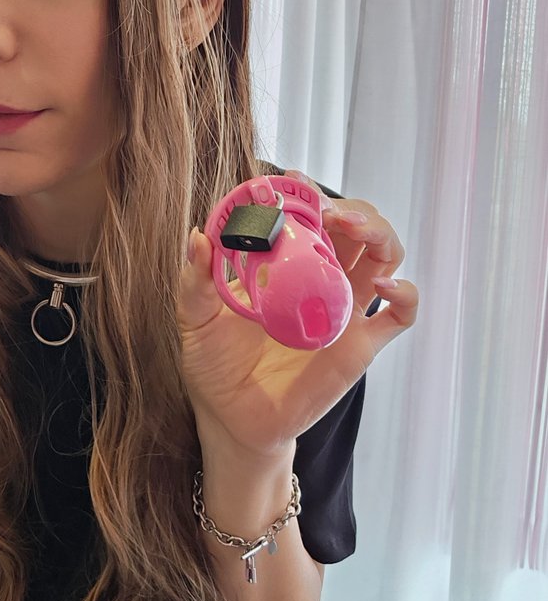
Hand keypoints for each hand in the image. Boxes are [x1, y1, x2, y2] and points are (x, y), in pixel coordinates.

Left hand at [177, 171, 418, 456]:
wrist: (232, 420)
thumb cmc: (214, 366)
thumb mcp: (195, 320)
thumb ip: (195, 281)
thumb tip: (198, 236)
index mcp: (286, 265)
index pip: (310, 216)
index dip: (308, 193)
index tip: (291, 181)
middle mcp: (321, 279)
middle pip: (357, 227)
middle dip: (350, 209)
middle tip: (327, 212)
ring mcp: (345, 310)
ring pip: (385, 257)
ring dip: (380, 233)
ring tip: (355, 229)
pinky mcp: (361, 346)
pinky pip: (399, 315)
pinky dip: (405, 294)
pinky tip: (383, 287)